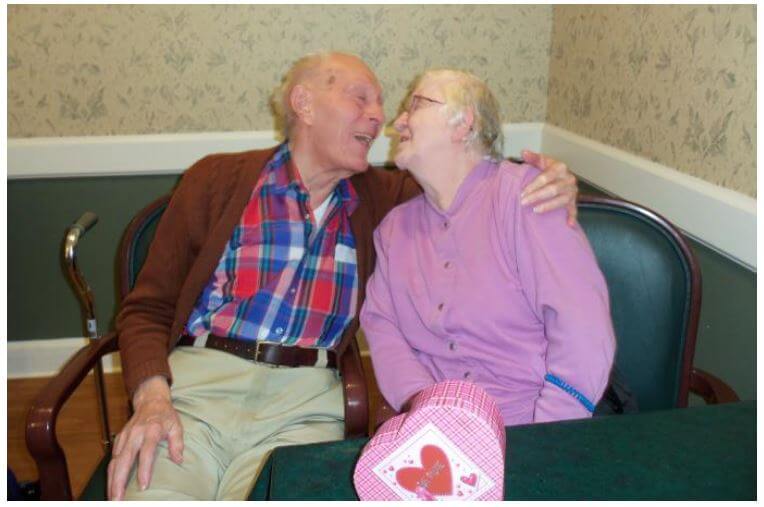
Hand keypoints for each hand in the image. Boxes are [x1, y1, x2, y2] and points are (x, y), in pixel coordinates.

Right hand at [107, 376, 182, 499]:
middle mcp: (135, 434)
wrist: (151, 400)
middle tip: (118, 499)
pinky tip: (111, 485)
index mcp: (151, 430)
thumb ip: (177, 443)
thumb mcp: (177, 426)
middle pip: (124, 460)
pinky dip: (110, 473)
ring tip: (112, 497)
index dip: (144, 470)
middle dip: (119, 481)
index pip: (146, 453)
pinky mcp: (119, 439)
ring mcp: (125, 437)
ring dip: (111, 481)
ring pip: (114, 461)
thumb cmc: (165, 416)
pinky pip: (112, 458)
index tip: (143, 486)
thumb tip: (178, 460)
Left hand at [519, 150, 578, 225]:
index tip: (522, 192)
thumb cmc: (550, 169)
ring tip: (535, 210)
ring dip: (548, 206)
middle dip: (537, 196)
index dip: (533, 185)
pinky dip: (572, 217)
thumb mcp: (543, 161)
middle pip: (552, 189)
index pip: (546, 177)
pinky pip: (574, 210)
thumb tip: (523, 152)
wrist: (564, 176)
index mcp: (560, 168)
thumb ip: (533, 158)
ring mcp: (573, 192)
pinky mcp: (574, 202)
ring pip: (561, 200)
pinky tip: (568, 224)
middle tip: (523, 202)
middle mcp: (569, 179)